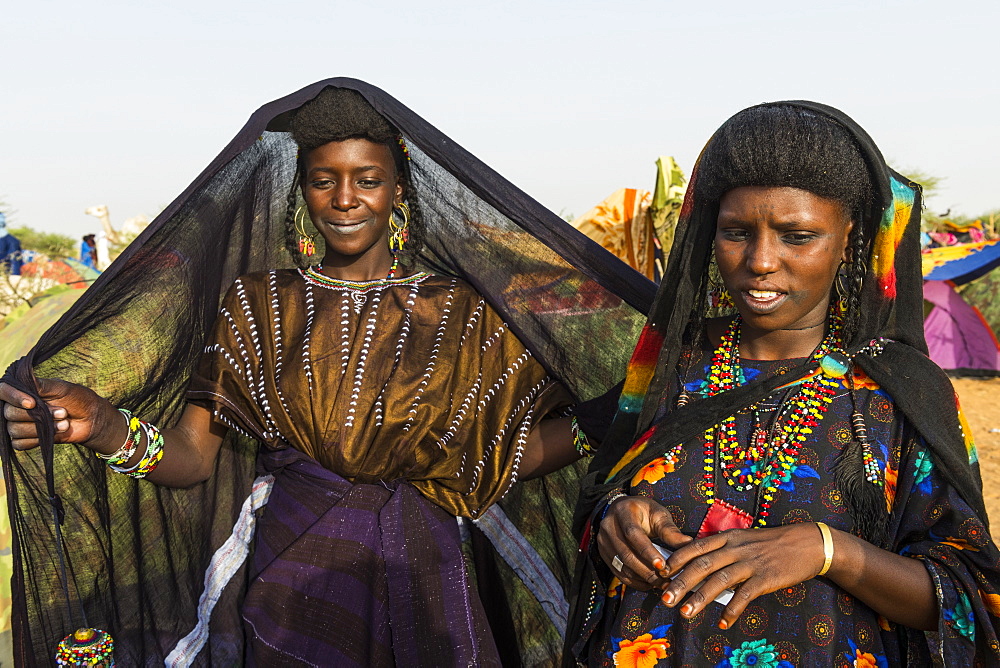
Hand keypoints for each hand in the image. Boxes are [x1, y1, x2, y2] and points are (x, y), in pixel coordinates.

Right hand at [0, 378, 115, 450]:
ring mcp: (21, 424)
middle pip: (9, 414)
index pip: (3, 391)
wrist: (91, 419)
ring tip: (64, 423)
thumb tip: (26, 379)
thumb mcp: (63, 388)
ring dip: (42, 428)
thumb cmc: (78, 399)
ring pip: (14, 430)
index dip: (13, 397)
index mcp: (24, 391)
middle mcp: (18, 407)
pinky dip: (36, 440)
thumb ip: (42, 385)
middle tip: (63, 412)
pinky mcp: (27, 439)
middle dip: (38, 415)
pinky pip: (19, 444)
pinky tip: (53, 435)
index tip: (32, 403)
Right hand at [596, 496, 692, 590]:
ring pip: (621, 566)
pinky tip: (649, 584)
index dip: (647, 551)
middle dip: (647, 570)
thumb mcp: (658, 514)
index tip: (662, 565)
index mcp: (623, 511)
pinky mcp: (603, 554)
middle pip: (626, 554)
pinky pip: (618, 573)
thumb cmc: (644, 512)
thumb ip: (670, 530)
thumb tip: (688, 544)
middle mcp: (608, 526)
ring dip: (642, 578)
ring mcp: (603, 541)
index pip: (633, 534)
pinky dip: (634, 581)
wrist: (620, 510)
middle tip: (666, 580)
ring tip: (661, 584)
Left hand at [659, 522, 824, 628]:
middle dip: (681, 582)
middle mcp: (735, 548)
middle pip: (702, 564)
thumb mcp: (744, 540)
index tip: (661, 572)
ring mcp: (750, 562)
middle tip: (665, 598)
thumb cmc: (772, 544)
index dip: (677, 559)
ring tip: (685, 613)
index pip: (695, 547)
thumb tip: (700, 567)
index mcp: (728, 537)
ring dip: (700, 598)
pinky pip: (745, 595)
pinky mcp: (765, 577)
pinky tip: (723, 623)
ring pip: (719, 580)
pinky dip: (732, 610)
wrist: (807, 543)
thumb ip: (723, 551)